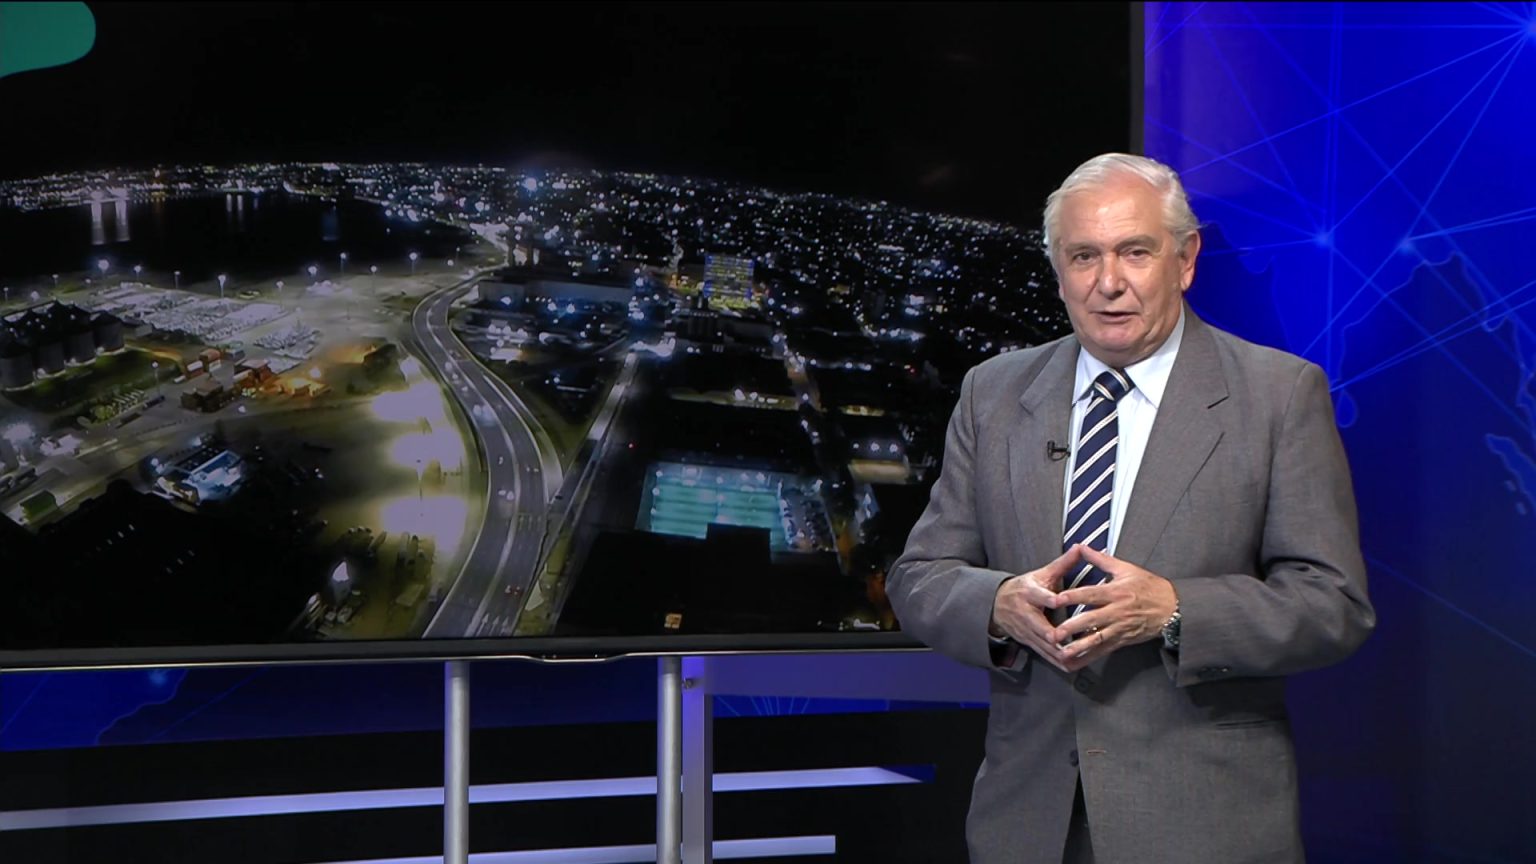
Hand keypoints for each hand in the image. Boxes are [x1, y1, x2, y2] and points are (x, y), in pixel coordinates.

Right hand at [991, 546, 1083, 672]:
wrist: (997, 604)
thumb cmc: (1025, 587)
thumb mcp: (1041, 574)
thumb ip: (1063, 564)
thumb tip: (1080, 547)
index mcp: (1029, 592)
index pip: (1039, 595)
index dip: (1048, 597)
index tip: (1058, 600)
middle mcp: (1025, 613)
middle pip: (1039, 625)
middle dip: (1052, 634)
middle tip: (1067, 639)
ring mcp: (1026, 630)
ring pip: (1042, 643)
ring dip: (1058, 651)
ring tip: (1075, 656)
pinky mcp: (1028, 642)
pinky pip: (1044, 654)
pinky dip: (1057, 660)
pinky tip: (1071, 665)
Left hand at [1049, 545, 1177, 671]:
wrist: (1173, 608)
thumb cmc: (1149, 586)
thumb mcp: (1126, 569)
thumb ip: (1100, 559)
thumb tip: (1081, 546)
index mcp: (1116, 592)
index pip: (1091, 594)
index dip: (1073, 597)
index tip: (1056, 600)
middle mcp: (1117, 611)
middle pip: (1091, 620)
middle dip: (1072, 627)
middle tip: (1054, 633)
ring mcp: (1119, 628)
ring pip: (1097, 639)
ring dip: (1079, 646)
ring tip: (1062, 652)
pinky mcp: (1122, 640)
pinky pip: (1103, 650)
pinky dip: (1089, 656)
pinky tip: (1076, 661)